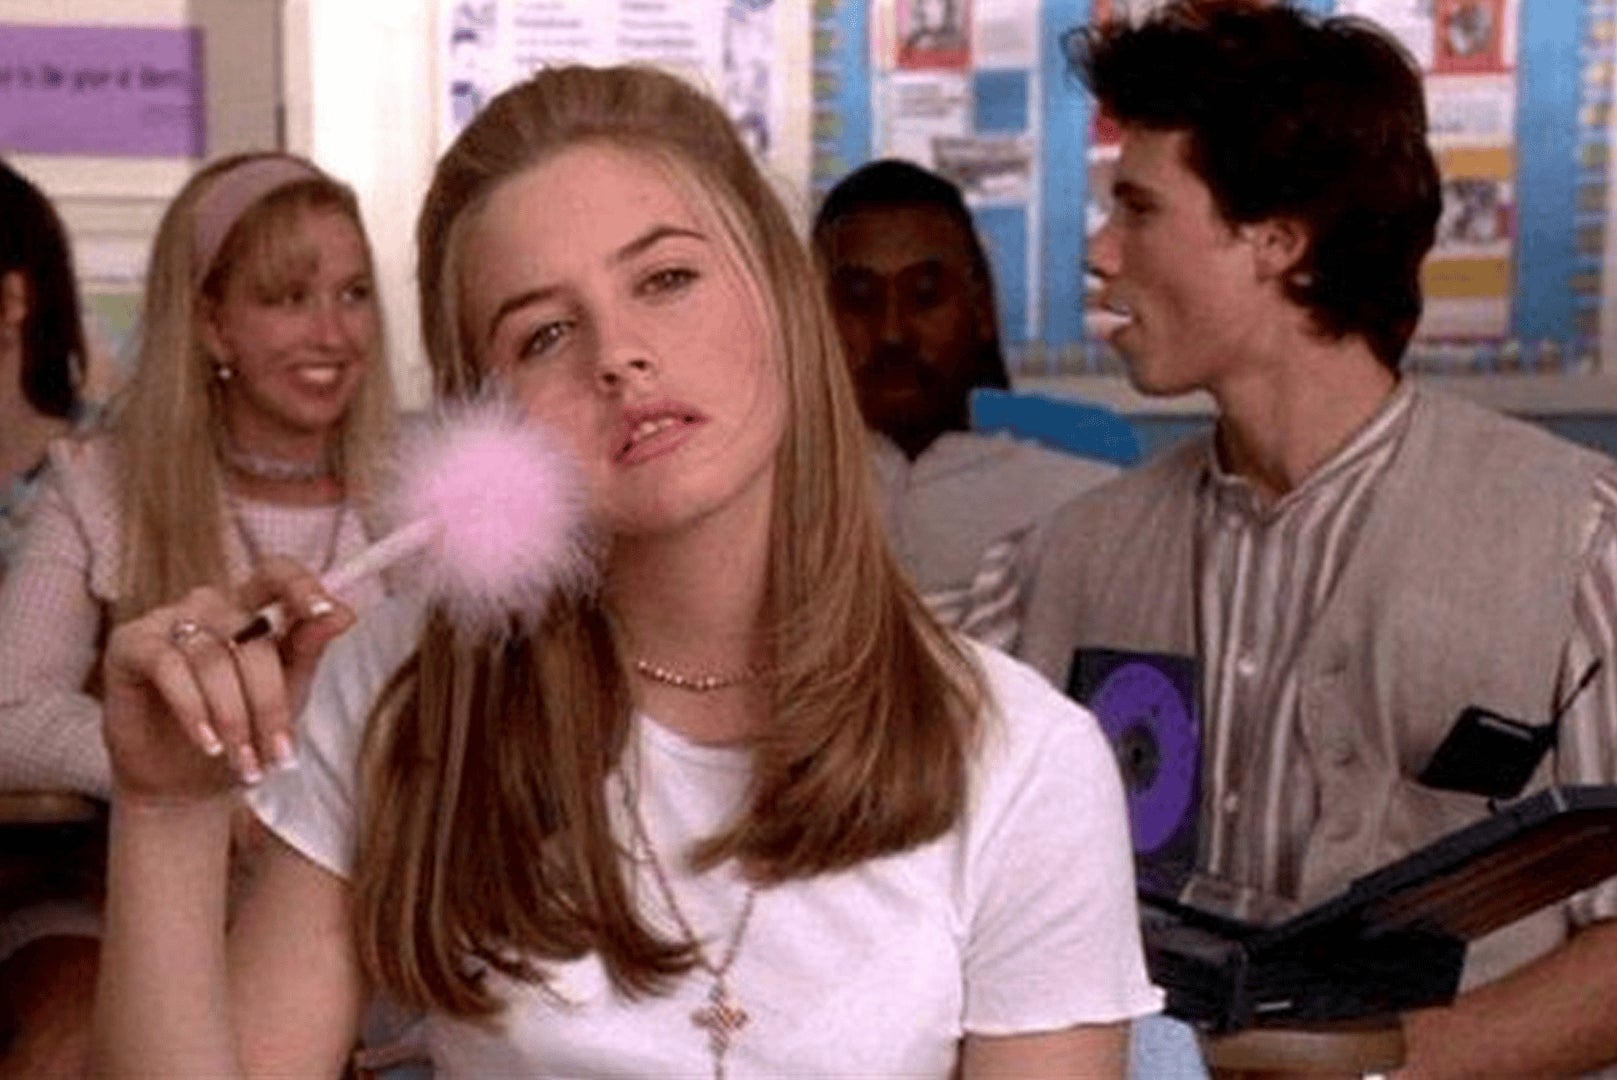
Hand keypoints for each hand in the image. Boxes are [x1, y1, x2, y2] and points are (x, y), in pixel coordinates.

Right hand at [100, 557, 353, 804]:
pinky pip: (168, 665)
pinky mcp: (129, 644)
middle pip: (251, 636)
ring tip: (245, 764)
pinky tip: (208, 744)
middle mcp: (208, 605)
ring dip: (233, 717)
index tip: (326, 611)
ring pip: (213, 657)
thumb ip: (308, 649)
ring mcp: (165, 620)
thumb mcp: (286, 693)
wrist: (183, 782)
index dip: (301, 585)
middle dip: (269, 702)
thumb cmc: (242, 731)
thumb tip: (345, 612)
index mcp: (251, 609)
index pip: (277, 574)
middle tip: (279, 756)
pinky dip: (194, 709)